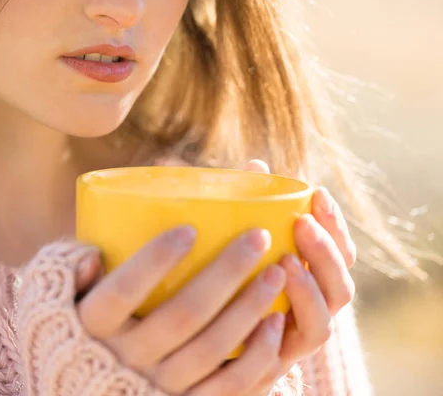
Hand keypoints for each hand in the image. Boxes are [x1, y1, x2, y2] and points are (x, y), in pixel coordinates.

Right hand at [76, 227, 288, 394]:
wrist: (88, 391)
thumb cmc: (78, 332)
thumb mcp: (58, 302)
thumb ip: (68, 274)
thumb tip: (91, 253)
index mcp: (94, 327)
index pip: (122, 291)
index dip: (155, 260)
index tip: (189, 229)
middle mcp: (126, 358)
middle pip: (182, 314)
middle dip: (226, 273)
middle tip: (256, 237)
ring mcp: (158, 387)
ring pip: (212, 349)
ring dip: (249, 309)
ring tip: (275, 272)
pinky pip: (229, 387)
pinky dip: (256, 356)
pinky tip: (274, 323)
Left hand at [235, 163, 356, 392]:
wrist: (190, 348)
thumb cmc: (216, 286)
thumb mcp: (231, 247)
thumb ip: (246, 211)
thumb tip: (256, 165)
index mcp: (305, 283)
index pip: (336, 254)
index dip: (334, 225)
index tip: (317, 193)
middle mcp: (307, 312)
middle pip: (340, 286)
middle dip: (327, 251)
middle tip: (302, 223)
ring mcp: (292, 340)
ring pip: (325, 322)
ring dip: (311, 289)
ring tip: (286, 262)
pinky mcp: (273, 364)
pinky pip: (294, 349)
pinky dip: (289, 326)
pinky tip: (268, 309)